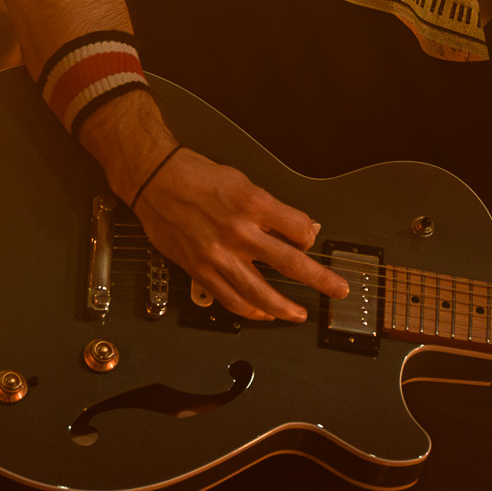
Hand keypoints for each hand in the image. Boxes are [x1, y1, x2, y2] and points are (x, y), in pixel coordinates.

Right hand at [131, 146, 348, 321]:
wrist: (154, 180)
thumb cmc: (196, 176)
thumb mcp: (241, 181)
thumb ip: (269, 208)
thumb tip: (296, 226)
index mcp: (253, 204)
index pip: (300, 228)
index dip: (311, 235)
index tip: (312, 239)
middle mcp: (239, 231)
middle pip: (290, 263)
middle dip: (319, 280)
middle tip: (337, 289)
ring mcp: (219, 254)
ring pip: (259, 292)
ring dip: (284, 307)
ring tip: (299, 315)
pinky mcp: (200, 269)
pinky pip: (229, 299)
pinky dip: (249, 310)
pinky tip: (261, 313)